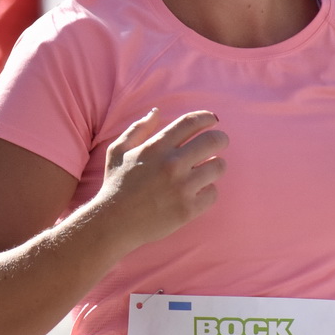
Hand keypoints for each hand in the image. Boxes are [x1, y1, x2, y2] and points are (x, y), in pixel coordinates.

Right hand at [91, 109, 227, 250]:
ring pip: (219, 166)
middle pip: (214, 141)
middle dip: (221, 139)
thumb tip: (156, 112)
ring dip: (216, 165)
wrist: (113, 223)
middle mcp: (172, 164)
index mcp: (156, 147)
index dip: (206, 117)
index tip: (212, 120)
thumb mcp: (118, 151)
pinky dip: (208, 191)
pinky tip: (198, 192)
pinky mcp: (188, 209)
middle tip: (220, 143)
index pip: (191, 122)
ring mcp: (182, 187)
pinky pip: (213, 193)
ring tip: (208, 169)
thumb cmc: (116, 185)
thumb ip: (137, 129)